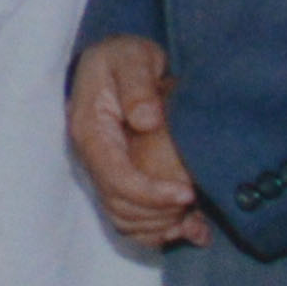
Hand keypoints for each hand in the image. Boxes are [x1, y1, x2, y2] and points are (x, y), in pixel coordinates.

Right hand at [69, 37, 206, 248]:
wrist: (115, 60)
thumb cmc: (123, 57)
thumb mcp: (131, 58)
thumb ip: (137, 85)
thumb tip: (146, 121)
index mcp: (90, 131)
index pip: (115, 177)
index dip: (149, 193)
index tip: (186, 193)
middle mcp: (93, 157)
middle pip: (118, 205)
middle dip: (158, 214)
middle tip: (195, 203)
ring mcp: (105, 169)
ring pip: (123, 218)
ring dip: (158, 227)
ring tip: (195, 220)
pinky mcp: (119, 176)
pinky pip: (133, 216)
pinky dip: (159, 228)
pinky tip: (191, 226)